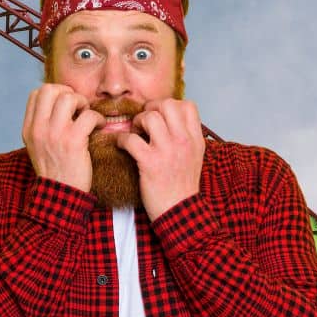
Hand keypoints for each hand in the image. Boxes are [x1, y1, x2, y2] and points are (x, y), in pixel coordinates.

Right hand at [21, 84, 104, 192]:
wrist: (60, 194)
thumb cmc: (54, 169)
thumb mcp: (38, 145)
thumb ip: (43, 124)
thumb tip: (58, 102)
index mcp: (29, 128)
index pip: (36, 93)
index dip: (54, 93)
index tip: (65, 106)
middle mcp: (39, 129)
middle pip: (50, 89)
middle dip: (68, 93)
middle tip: (77, 107)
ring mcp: (55, 134)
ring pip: (69, 98)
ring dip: (82, 103)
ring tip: (86, 115)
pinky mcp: (73, 141)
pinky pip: (88, 115)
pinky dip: (97, 118)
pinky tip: (98, 127)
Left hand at [117, 98, 205, 218]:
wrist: (180, 212)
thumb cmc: (182, 185)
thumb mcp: (194, 157)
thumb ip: (186, 137)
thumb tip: (172, 121)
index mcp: (195, 139)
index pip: (188, 106)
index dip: (170, 105)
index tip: (160, 114)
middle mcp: (183, 141)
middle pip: (167, 105)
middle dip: (151, 108)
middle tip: (144, 120)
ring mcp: (167, 151)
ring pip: (150, 117)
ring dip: (137, 121)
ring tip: (135, 132)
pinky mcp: (150, 163)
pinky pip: (131, 139)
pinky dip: (121, 140)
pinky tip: (122, 145)